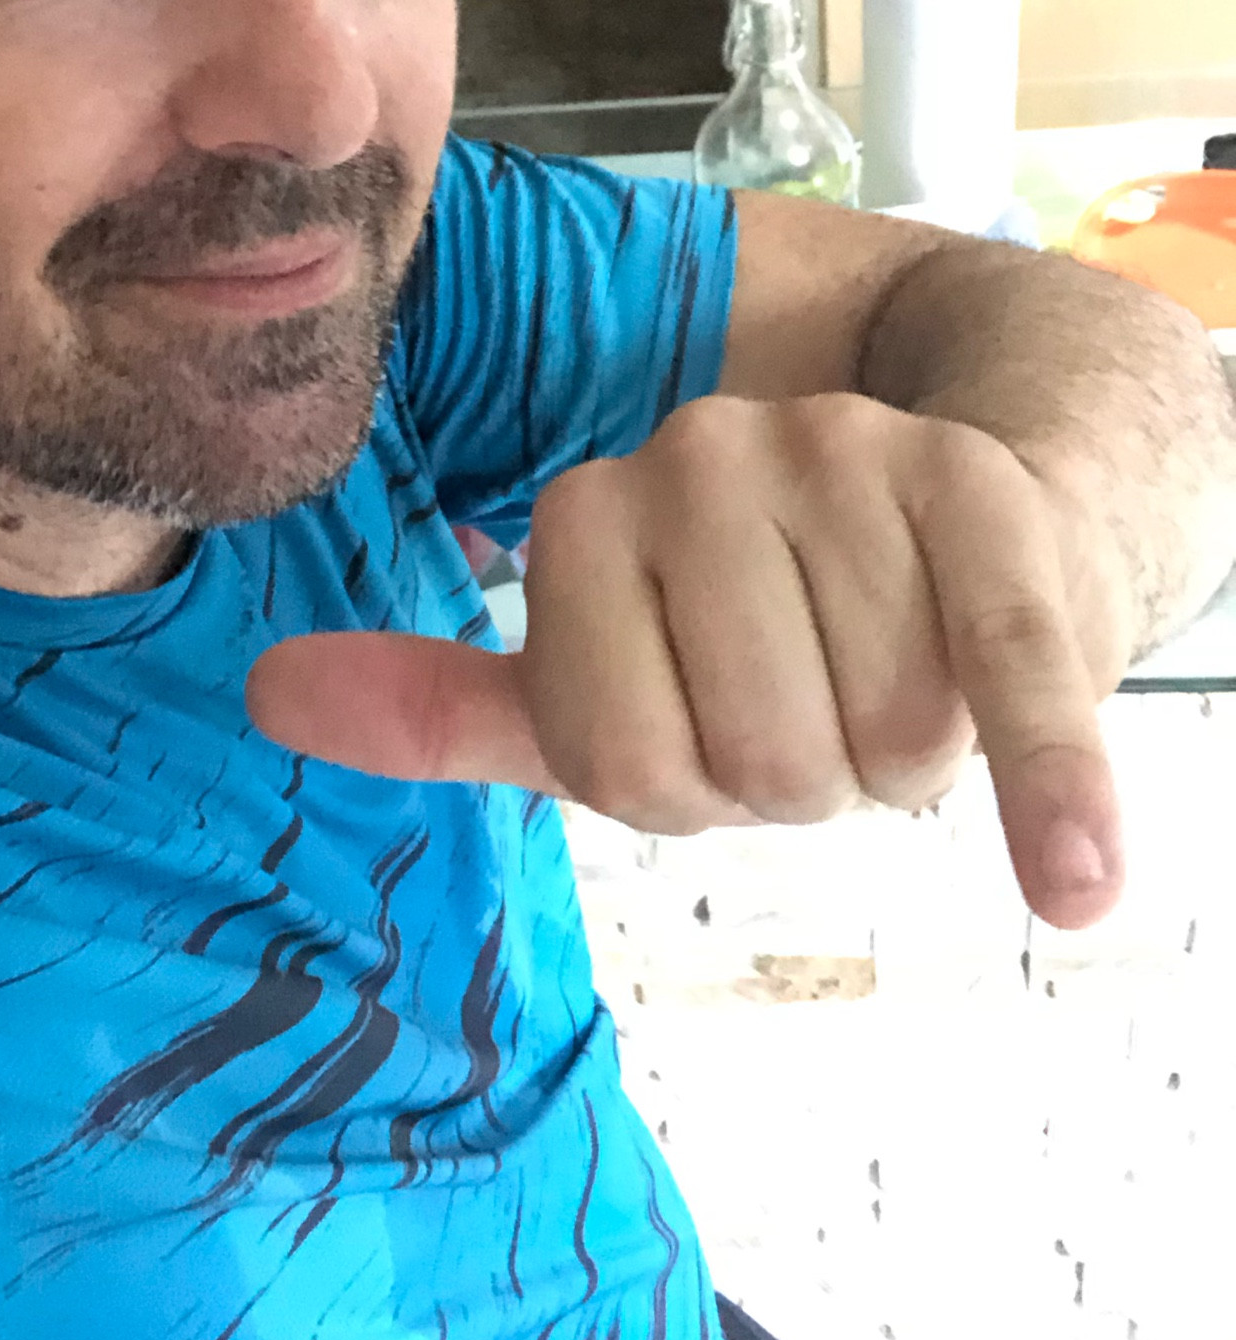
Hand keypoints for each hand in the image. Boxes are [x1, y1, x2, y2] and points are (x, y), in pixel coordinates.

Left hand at [246, 393, 1127, 929]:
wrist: (981, 505)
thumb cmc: (781, 628)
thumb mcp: (605, 670)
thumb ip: (446, 700)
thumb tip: (264, 692)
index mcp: (594, 507)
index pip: (616, 760)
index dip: (687, 786)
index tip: (724, 727)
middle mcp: (705, 454)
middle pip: (748, 753)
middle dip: (803, 773)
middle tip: (830, 701)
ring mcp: (846, 460)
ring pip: (871, 734)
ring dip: (908, 753)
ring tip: (906, 669)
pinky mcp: (985, 500)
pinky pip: (1006, 673)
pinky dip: (1050, 790)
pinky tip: (1074, 885)